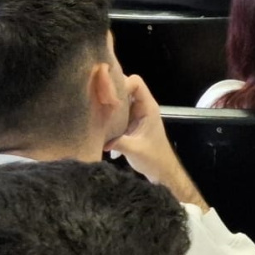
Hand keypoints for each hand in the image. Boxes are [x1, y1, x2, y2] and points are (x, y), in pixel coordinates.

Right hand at [107, 76, 205, 209]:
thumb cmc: (154, 158)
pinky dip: (108, 117)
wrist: (162, 171)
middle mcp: (141, 108)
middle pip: (125, 88)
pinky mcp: (129, 124)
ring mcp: (135, 115)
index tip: (108, 97)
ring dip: (108, 106)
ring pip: (120, 101)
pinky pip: (117, 114)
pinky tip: (98, 128)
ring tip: (93, 112)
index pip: (136, 83)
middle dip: (110, 93)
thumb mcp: (135, 149)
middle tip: (94, 102)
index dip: (122, 84)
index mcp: (148, 108)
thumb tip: (98, 138)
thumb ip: (118, 142)